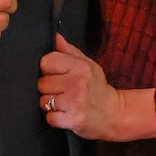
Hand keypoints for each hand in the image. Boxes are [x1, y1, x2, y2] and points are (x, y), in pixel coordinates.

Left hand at [38, 34, 155, 140]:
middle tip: (64, 92)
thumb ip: (69, 51)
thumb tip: (55, 37)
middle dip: (49, 89)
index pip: (46, 62)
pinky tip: (66, 114)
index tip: (59, 75)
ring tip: (65, 103)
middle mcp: (78, 83)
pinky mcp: (74, 119)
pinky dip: (55, 119)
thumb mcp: (87, 64)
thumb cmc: (97, 88)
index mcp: (80, 66)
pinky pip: (49, 118)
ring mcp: (75, 102)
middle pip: (42, 83)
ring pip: (44, 101)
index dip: (49, 70)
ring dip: (51, 105)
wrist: (113, 114)